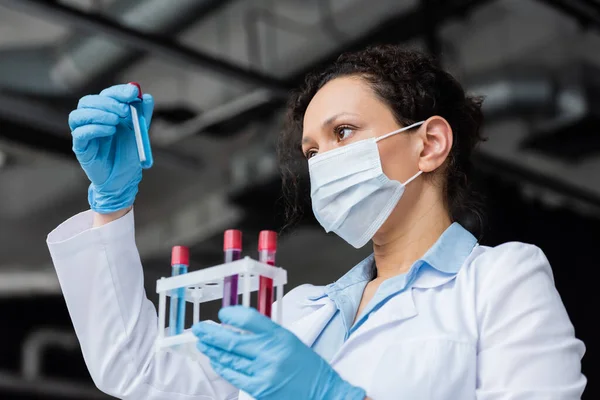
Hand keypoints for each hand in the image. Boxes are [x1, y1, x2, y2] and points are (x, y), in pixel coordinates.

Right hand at [68, 84, 153, 213]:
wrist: (125, 177)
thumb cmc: (130, 153)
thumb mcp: (140, 131)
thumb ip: (143, 115)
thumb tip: (147, 97)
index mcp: (106, 113)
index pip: (106, 94)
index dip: (118, 91)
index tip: (133, 93)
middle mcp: (92, 120)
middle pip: (88, 101)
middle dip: (107, 102)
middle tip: (124, 111)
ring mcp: (84, 133)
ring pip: (78, 115)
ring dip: (98, 114)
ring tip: (115, 122)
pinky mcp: (80, 147)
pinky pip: (79, 133)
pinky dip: (94, 128)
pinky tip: (110, 131)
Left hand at [192, 306, 366, 399]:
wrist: (322, 392)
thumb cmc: (307, 366)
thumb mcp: (289, 340)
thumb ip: (265, 333)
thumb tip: (237, 326)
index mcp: (280, 335)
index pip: (249, 318)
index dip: (231, 314)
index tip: (222, 313)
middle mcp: (270, 352)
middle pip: (232, 339)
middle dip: (211, 333)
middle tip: (199, 328)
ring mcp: (263, 372)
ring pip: (229, 358)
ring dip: (212, 349)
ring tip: (202, 342)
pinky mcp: (259, 388)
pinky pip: (233, 374)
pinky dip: (221, 366)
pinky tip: (214, 359)